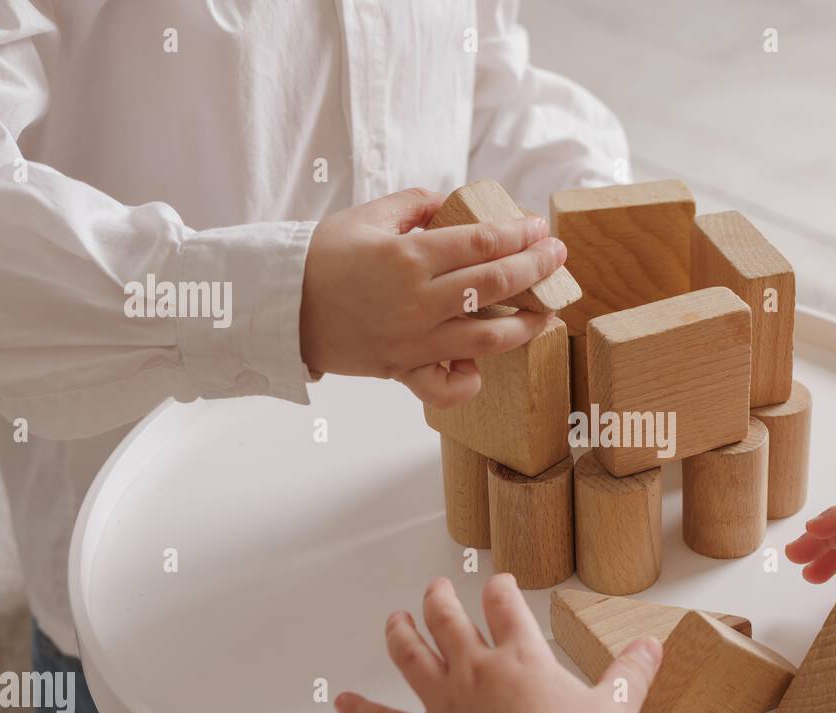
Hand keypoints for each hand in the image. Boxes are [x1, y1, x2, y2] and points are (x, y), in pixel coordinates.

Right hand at [298, 188, 567, 406]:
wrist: (278, 305)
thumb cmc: (320, 257)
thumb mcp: (366, 217)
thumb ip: (413, 206)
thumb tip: (447, 203)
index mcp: (409, 256)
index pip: (481, 243)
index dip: (518, 234)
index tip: (539, 228)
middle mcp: (417, 299)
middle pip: (494, 285)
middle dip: (535, 269)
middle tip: (557, 257)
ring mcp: (413, 339)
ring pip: (485, 338)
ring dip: (525, 325)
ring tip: (546, 314)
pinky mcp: (401, 368)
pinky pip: (444, 386)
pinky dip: (468, 382)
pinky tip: (482, 368)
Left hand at [335, 574, 657, 712]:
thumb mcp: (617, 708)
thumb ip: (632, 672)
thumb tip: (651, 646)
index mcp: (522, 658)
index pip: (506, 606)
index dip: (500, 588)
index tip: (498, 581)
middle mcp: (478, 672)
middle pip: (449, 621)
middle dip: (441, 599)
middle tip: (437, 588)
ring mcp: (447, 705)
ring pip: (412, 656)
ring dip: (399, 634)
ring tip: (393, 620)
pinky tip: (342, 703)